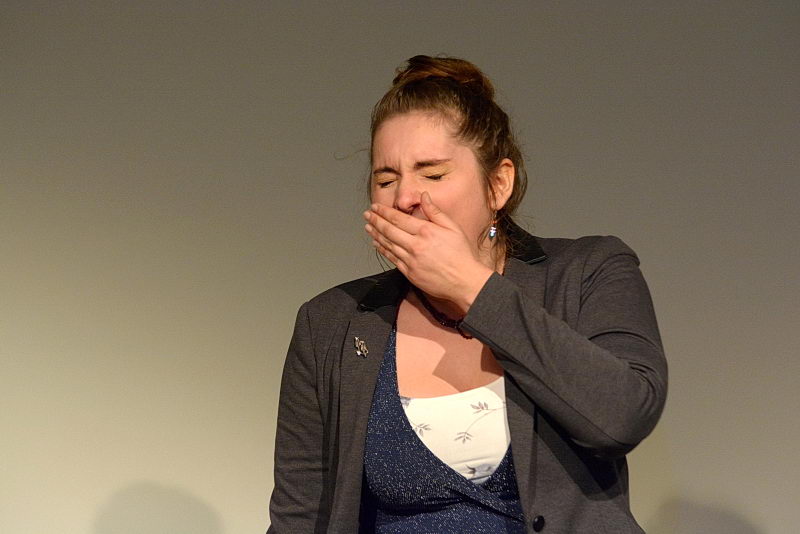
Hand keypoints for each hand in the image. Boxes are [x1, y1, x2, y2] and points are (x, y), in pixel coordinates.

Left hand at [363, 192, 493, 313]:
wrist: (464, 281)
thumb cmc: (461, 254)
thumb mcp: (452, 227)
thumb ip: (435, 211)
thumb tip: (424, 196)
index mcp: (425, 231)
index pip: (399, 219)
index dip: (384, 212)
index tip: (375, 208)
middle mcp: (415, 245)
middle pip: (389, 230)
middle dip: (376, 221)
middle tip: (367, 215)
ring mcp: (411, 260)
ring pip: (388, 244)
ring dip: (376, 235)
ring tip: (368, 227)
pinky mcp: (409, 273)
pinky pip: (392, 259)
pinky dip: (383, 250)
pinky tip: (377, 244)